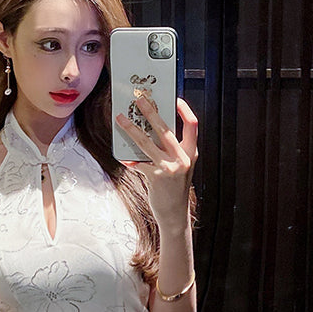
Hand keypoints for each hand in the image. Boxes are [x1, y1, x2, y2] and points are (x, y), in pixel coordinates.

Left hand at [116, 96, 197, 230]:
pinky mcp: (156, 177)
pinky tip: (122, 157)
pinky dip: (129, 160)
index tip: (174, 98)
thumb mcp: (179, 166)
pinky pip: (138, 163)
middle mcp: (182, 158)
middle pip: (165, 128)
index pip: (192, 124)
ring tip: (121, 119)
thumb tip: (151, 129)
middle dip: (150, 111)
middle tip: (139, 100)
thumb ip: (171, 149)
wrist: (174, 213)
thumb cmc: (174, 187)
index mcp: (191, 152)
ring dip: (131, 128)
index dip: (184, 109)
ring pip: (147, 142)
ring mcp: (169, 167)